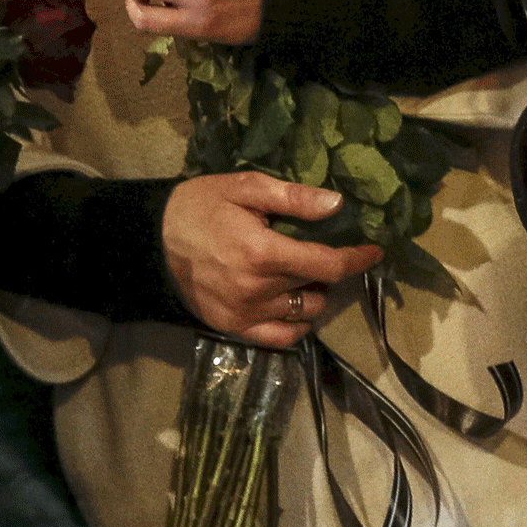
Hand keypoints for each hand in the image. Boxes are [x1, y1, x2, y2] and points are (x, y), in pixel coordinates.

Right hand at [162, 172, 381, 347]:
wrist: (151, 239)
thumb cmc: (201, 206)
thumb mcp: (246, 188)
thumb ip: (293, 198)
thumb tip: (336, 205)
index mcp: (264, 253)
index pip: (328, 265)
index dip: (357, 259)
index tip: (375, 251)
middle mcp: (257, 290)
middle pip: (317, 289)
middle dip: (332, 272)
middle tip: (328, 253)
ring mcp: (243, 314)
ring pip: (302, 315)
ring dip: (313, 297)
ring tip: (306, 275)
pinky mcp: (230, 327)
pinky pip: (278, 339)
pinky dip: (294, 325)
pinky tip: (293, 305)